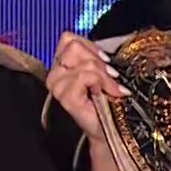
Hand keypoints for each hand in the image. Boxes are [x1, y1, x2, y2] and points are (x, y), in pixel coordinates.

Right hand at [48, 32, 130, 170]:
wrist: (114, 131)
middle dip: (96, 59)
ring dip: (100, 71)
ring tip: (111, 87)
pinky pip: (82, 75)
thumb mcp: (106, 73)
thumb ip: (98, 58)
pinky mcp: (64, 97)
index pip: (68, 39)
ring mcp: (57, 85)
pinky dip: (100, 81)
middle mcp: (56, 73)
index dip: (89, 46)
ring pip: (76, 57)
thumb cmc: (111, 102)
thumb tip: (107, 49)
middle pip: (71, 44)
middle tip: (111, 77)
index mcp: (64, 64)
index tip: (106, 61)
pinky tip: (109, 93)